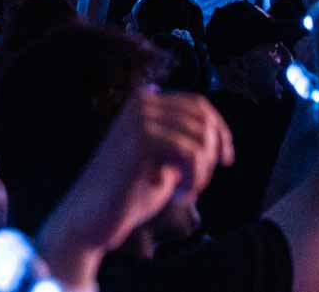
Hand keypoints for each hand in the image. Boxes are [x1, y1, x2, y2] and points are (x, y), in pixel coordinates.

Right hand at [36, 89, 232, 277]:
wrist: (92, 217)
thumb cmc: (127, 193)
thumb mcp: (161, 158)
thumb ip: (181, 139)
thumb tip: (213, 127)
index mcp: (144, 101)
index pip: (198, 105)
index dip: (220, 131)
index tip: (226, 159)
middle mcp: (142, 102)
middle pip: (203, 120)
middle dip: (212, 155)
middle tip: (196, 185)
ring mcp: (141, 118)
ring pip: (201, 139)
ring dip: (202, 173)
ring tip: (183, 193)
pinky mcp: (143, 138)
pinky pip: (192, 154)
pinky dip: (194, 179)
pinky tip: (178, 195)